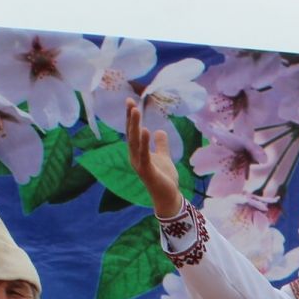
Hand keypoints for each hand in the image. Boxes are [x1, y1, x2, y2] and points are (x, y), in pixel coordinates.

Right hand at [126, 99, 184, 217]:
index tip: (131, 102)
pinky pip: (144, 154)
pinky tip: (144, 130)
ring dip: (134, 126)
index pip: (133, 132)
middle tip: (130, 101)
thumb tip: (159, 130)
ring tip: (135, 111)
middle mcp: (134, 157)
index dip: (131, 118)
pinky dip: (143, 142)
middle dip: (130, 118)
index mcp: (138, 152)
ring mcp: (139, 164)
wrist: (169, 197)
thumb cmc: (164, 178)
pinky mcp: (146, 171)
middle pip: (131, 134)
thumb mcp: (164, 157)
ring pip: (134, 142)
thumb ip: (161, 145)